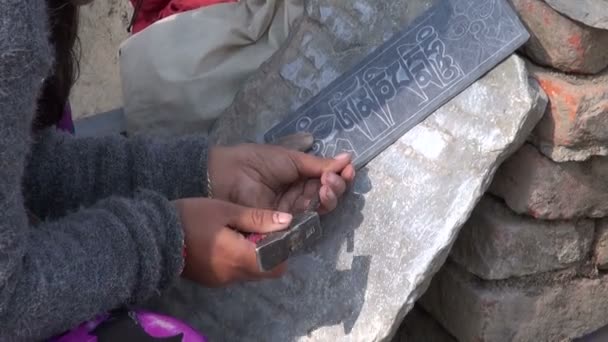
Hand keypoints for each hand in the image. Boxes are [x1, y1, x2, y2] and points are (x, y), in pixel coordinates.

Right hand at [175, 197, 291, 286]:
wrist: (153, 236)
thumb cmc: (191, 218)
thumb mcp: (226, 210)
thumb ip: (258, 217)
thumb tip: (287, 221)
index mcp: (240, 258)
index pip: (277, 264)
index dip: (282, 249)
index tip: (276, 230)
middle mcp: (234, 275)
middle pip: (266, 271)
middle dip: (270, 253)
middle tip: (258, 230)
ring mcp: (221, 281)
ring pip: (251, 273)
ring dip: (253, 257)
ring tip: (240, 233)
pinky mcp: (211, 281)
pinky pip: (235, 273)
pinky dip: (238, 260)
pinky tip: (226, 241)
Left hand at [208, 137, 355, 214]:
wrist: (229, 175)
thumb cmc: (256, 162)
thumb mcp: (290, 159)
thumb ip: (318, 163)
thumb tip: (347, 158)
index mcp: (300, 177)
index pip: (327, 179)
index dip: (340, 174)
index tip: (348, 166)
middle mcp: (299, 195)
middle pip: (329, 195)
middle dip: (338, 185)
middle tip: (332, 177)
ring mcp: (294, 211)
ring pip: (323, 208)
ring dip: (331, 195)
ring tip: (327, 184)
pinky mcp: (287, 226)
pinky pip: (310, 220)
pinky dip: (320, 206)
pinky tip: (322, 194)